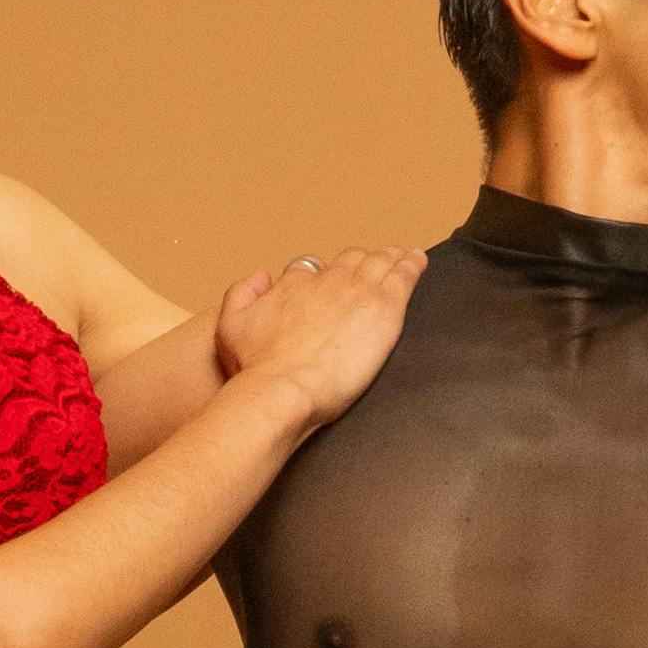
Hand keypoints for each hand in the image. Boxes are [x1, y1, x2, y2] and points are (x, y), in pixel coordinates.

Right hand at [210, 245, 421, 421]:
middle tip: (371, 267)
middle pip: (350, 261)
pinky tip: (418, 261)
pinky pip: (404, 275)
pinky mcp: (384, 307)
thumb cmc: (257, 368)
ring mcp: (358, 290)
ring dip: (390, 258)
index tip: (328, 283)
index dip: (322, 274)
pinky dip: (412, 264)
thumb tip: (261, 275)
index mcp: (294, 284)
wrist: (283, 389)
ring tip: (401, 257)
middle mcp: (327, 280)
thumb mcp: (230, 326)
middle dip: (359, 262)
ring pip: (380, 262)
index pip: (313, 268)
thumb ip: (241, 293)